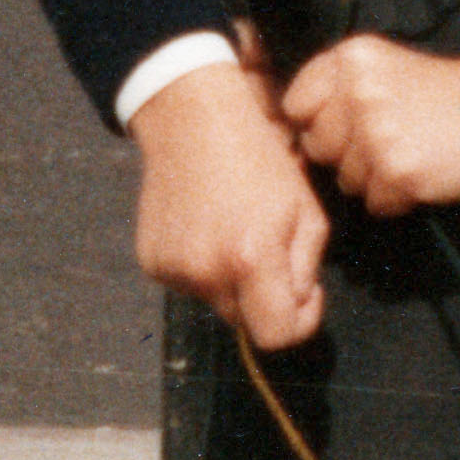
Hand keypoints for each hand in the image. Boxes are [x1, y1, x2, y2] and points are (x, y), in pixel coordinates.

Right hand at [130, 57, 328, 345]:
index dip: (301, 322)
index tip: (307, 293)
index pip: (276, 336)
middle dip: (266, 299)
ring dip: (233, 281)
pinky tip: (206, 227)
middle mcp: (205, 273)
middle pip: (246, 322)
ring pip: (217, 302)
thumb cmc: (260, 161)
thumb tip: (297, 300)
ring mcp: (172, 271)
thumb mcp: (305, 210)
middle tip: (271, 253)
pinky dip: (203, 267)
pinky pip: (188, 284)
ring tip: (234, 229)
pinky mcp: (151, 263)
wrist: (193, 122)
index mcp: (250, 260)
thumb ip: (307, 266)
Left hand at [279, 38, 459, 211]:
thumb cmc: (445, 92)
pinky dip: (397, 199)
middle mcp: (357, 92)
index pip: (296, 106)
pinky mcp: (398, 171)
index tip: (345, 128)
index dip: (318, 123)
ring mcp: (376, 133)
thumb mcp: (385, 67)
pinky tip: (423, 174)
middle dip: (347, 155)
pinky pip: (375, 203)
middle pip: (318, 147)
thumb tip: (297, 135)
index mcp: (351, 59)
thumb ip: (339, 89)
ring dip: (375, 179)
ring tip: (412, 154)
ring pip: (345, 180)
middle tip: (389, 142)